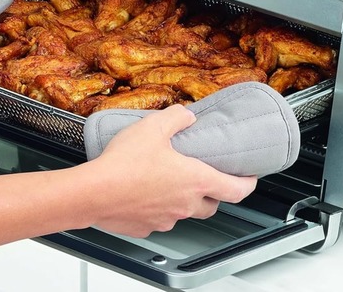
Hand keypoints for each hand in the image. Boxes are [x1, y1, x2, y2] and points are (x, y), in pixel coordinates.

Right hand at [77, 104, 257, 236]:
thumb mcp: (154, 127)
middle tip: (207, 180)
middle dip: (214, 195)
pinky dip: (157, 210)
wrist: (92, 193)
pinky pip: (159, 220)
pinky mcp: (145, 228)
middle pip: (212, 206)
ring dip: (183, 202)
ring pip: (184, 214)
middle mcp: (185, 204)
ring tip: (169, 183)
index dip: (247, 184)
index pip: (236, 190)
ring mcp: (166, 219)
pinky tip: (144, 194)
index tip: (250, 179)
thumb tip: (187, 115)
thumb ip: (176, 118)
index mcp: (196, 180)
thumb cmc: (123, 164)